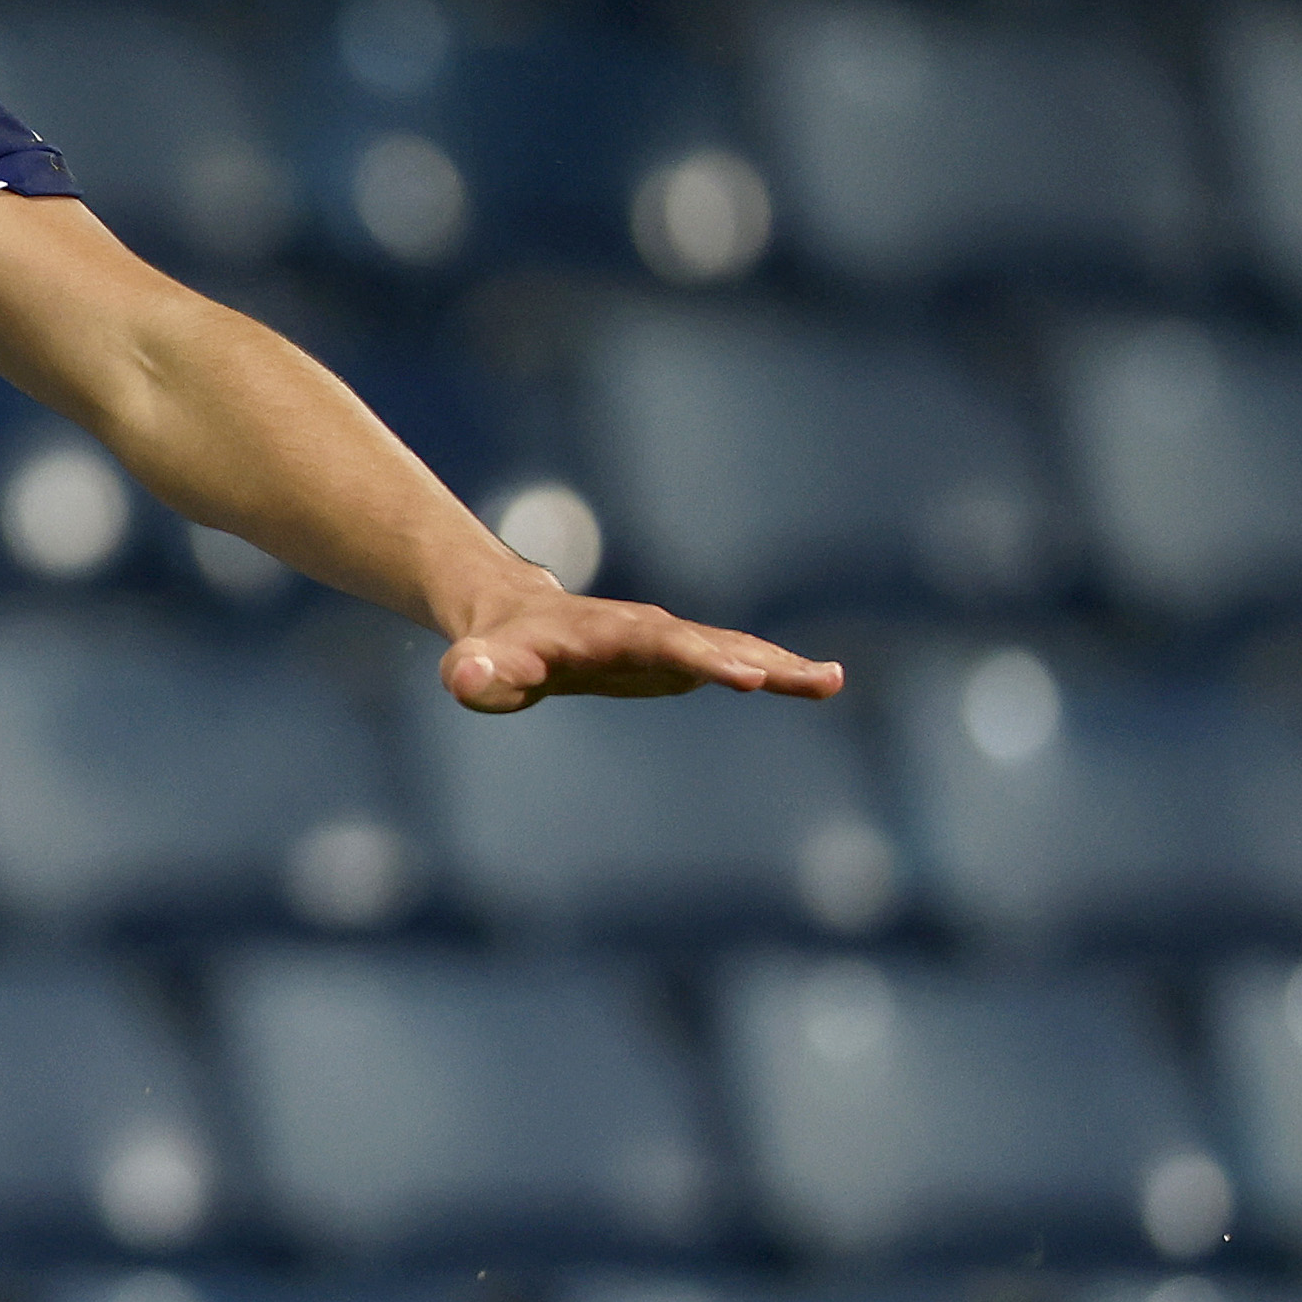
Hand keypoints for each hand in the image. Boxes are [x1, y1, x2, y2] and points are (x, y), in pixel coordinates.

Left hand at [435, 585, 844, 714]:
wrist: (511, 619)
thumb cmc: (495, 649)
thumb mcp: (477, 666)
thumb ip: (476, 674)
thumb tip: (469, 680)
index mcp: (605, 632)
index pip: (657, 644)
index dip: (698, 659)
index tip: (742, 679)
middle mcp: (647, 629)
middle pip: (709, 643)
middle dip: (758, 660)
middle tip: (812, 680)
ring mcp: (670, 640)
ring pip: (733, 649)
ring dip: (782, 665)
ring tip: (832, 681)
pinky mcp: (682, 657)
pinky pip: (738, 662)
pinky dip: (778, 671)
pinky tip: (823, 682)